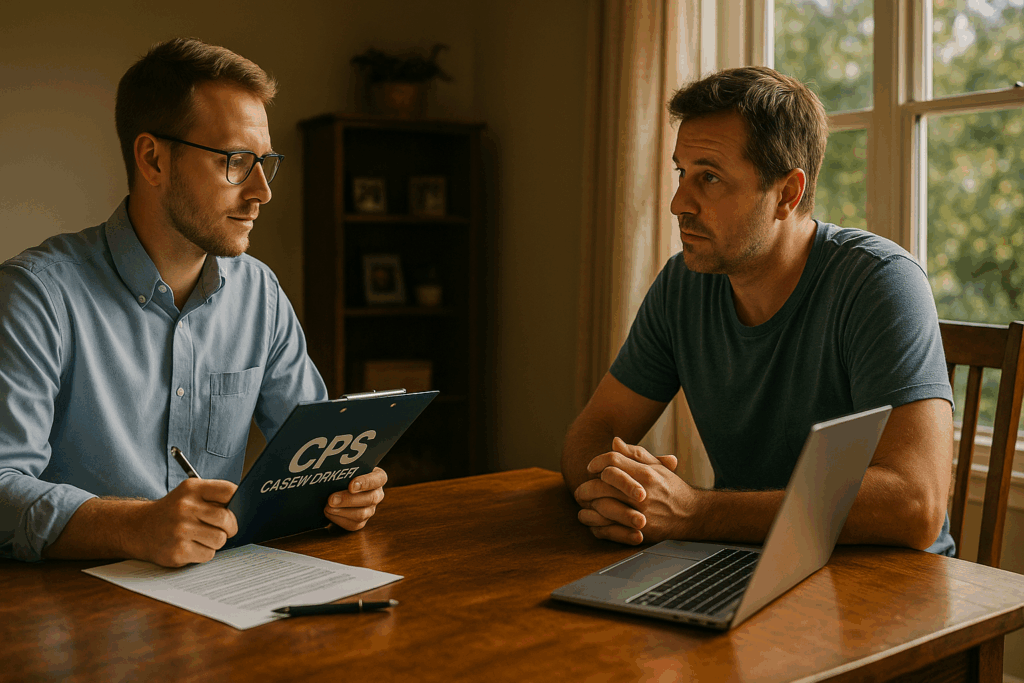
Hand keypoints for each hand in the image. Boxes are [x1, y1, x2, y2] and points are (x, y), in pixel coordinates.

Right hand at [131, 478, 238, 566]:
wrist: (138, 528)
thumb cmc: (172, 511)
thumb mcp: (188, 495)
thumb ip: (213, 498)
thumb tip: (245, 507)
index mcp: (191, 488)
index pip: (228, 491)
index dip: (237, 500)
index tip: (235, 508)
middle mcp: (185, 507)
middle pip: (226, 519)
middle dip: (230, 526)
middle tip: (224, 529)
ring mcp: (180, 530)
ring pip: (220, 539)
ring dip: (216, 541)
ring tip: (203, 537)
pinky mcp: (178, 551)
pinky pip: (208, 554)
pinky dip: (205, 553)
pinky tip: (192, 546)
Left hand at [324, 467, 386, 530]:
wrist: (337, 489)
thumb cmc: (344, 475)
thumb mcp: (348, 470)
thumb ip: (345, 471)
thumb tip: (332, 474)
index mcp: (378, 478)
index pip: (378, 479)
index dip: (366, 483)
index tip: (351, 485)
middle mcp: (377, 494)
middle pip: (370, 499)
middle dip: (349, 499)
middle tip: (332, 499)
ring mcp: (370, 510)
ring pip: (361, 514)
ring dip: (342, 510)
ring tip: (328, 506)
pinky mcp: (361, 522)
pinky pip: (352, 524)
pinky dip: (338, 519)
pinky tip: (329, 512)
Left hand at [574, 437, 695, 544]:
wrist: (692, 515)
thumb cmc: (672, 489)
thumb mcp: (657, 467)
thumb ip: (635, 454)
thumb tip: (614, 442)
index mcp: (646, 474)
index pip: (613, 461)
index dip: (597, 461)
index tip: (591, 467)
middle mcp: (642, 493)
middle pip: (604, 483)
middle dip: (588, 485)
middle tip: (582, 488)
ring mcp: (640, 513)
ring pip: (603, 505)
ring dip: (590, 503)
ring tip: (585, 502)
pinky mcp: (639, 531)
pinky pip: (609, 527)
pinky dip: (596, 523)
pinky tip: (593, 517)